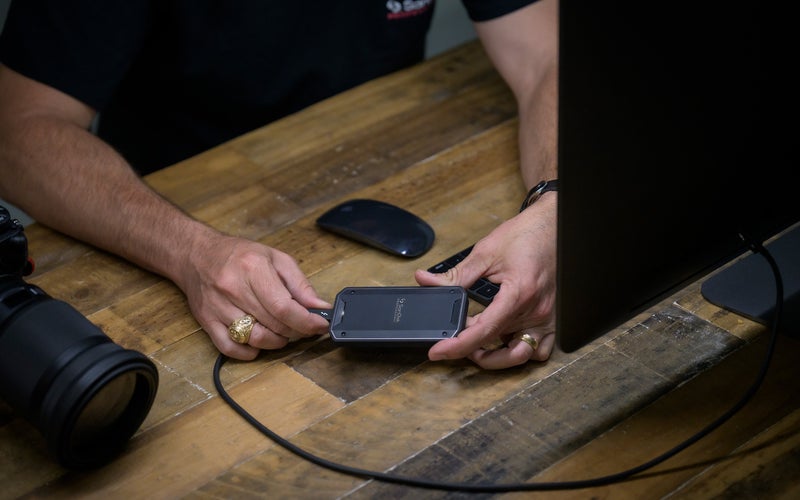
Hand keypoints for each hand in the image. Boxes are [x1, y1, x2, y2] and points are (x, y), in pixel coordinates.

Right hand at [176, 231, 331, 359]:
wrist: (196, 254)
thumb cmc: (239, 255)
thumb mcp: (276, 259)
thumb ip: (300, 284)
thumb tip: (320, 307)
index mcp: (253, 268)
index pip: (283, 306)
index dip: (306, 321)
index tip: (319, 325)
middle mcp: (233, 288)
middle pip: (272, 324)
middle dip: (295, 330)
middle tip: (304, 326)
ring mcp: (217, 307)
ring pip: (254, 339)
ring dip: (276, 341)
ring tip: (282, 332)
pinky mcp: (206, 321)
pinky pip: (230, 348)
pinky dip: (249, 352)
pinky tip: (259, 342)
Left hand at [415, 195, 556, 368]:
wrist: (554, 226)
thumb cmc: (527, 235)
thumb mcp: (486, 252)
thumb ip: (455, 275)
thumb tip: (426, 281)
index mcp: (519, 293)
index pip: (484, 331)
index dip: (458, 346)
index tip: (438, 352)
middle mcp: (537, 311)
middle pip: (502, 348)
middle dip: (475, 352)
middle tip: (457, 344)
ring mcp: (548, 318)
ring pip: (523, 356)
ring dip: (500, 358)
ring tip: (480, 347)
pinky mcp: (553, 319)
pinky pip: (539, 349)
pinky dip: (519, 351)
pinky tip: (504, 339)